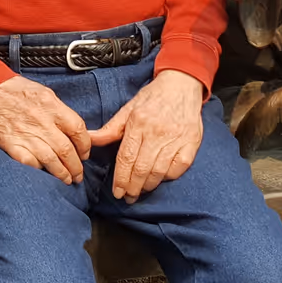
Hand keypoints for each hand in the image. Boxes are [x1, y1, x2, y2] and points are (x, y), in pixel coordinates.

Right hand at [0, 76, 93, 182]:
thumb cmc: (15, 90)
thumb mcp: (43, 93)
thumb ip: (60, 111)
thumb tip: (76, 130)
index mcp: (51, 106)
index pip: (78, 130)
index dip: (85, 146)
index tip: (85, 153)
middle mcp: (41, 121)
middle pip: (67, 150)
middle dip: (76, 166)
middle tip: (79, 173)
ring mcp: (26, 135)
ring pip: (52, 161)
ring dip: (62, 174)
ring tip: (67, 179)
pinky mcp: (12, 145)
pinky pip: (30, 163)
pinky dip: (40, 170)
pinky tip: (45, 173)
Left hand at [88, 70, 205, 201]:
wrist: (182, 85)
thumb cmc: (152, 98)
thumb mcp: (128, 109)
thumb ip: (110, 129)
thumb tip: (89, 140)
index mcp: (139, 123)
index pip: (126, 158)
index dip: (120, 179)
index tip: (117, 192)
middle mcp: (157, 132)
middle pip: (142, 168)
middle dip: (132, 187)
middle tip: (127, 197)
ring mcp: (176, 138)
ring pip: (159, 171)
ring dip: (148, 185)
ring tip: (140, 191)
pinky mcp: (191, 142)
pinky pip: (178, 168)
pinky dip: (168, 177)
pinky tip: (160, 179)